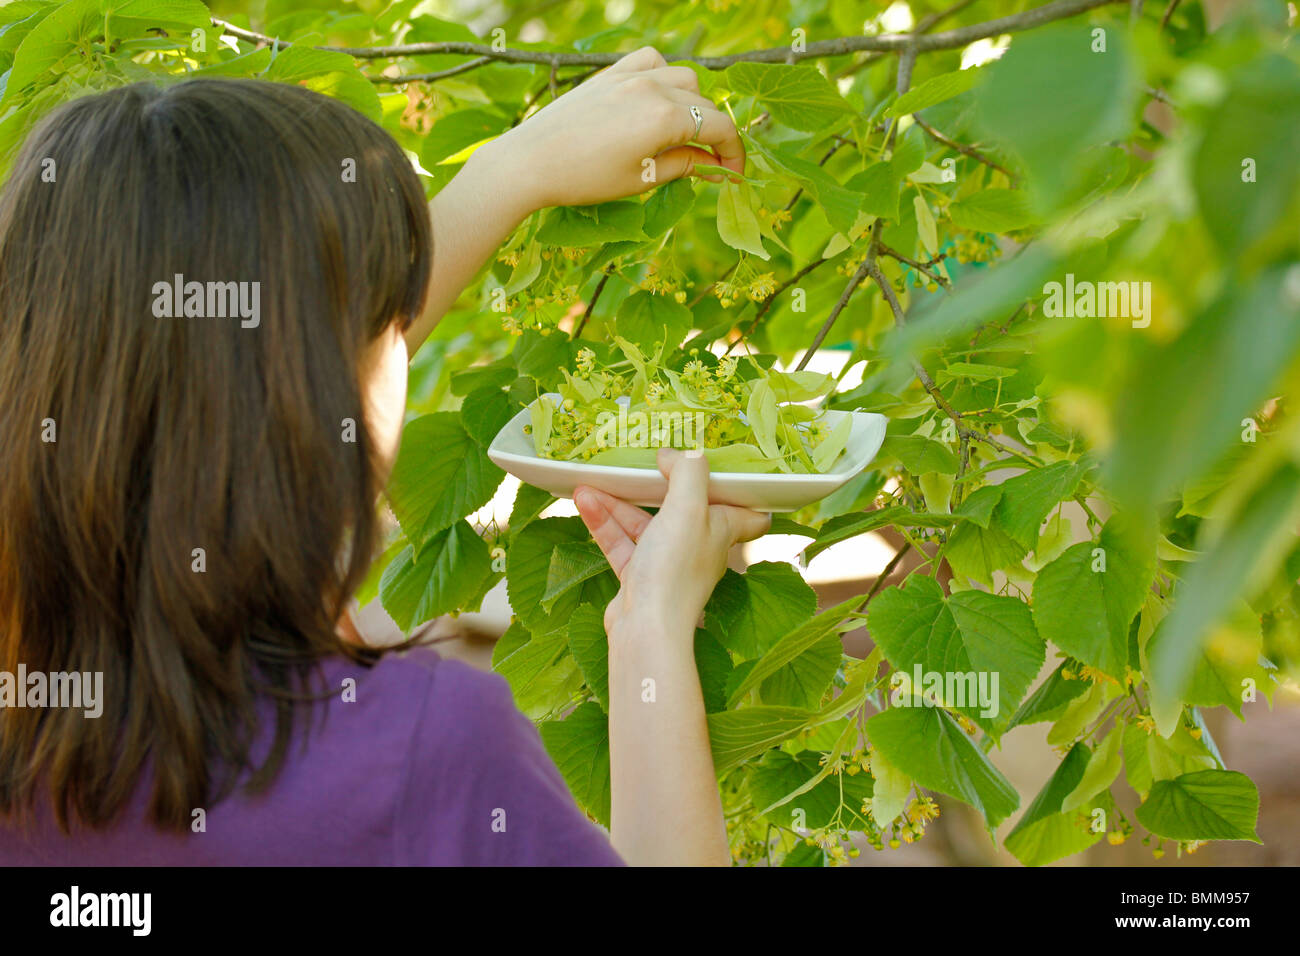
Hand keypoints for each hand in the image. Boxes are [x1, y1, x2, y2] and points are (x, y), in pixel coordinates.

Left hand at [477, 46, 744, 212]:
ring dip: (691, 103)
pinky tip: (655, 99)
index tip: (735, 175)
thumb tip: (713, 165)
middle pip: (705, 102)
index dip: (734, 153)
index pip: (719, 127)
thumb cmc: (584, 179)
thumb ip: (683, 166)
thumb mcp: (640, 179)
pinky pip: (650, 60)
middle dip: (714, 132)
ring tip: (681, 132)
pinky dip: (662, 76)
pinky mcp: (609, 74)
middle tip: (710, 163)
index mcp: (664, 117)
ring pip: (682, 77)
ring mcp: (629, 75)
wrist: (529, 163)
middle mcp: (652, 87)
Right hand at [574, 448, 769, 639]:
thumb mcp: (689, 508)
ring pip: (644, 525)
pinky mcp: (640, 578)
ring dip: (618, 502)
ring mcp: (667, 563)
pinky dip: (604, 522)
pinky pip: (622, 543)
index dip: (740, 491)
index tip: (722, 468)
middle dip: (658, 486)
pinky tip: (584, 501)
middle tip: (640, 464)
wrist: (646, 628)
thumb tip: (676, 454)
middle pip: (683, 509)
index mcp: (722, 530)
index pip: (748, 513)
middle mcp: (698, 547)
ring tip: (591, 481)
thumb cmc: (676, 568)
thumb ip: (688, 472)